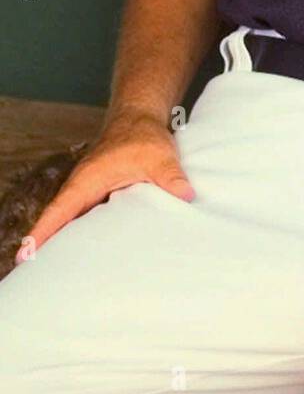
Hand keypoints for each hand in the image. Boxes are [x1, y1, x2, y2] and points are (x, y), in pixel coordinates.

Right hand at [14, 109, 194, 263]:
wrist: (139, 116)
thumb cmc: (143, 134)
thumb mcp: (160, 156)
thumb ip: (171, 177)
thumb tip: (186, 196)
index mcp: (88, 180)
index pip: (60, 210)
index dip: (43, 233)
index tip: (26, 254)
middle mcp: (83, 187)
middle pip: (59, 221)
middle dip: (46, 246)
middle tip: (37, 277)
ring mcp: (90, 191)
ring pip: (72, 221)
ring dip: (64, 242)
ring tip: (59, 276)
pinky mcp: (100, 194)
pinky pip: (87, 217)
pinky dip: (84, 234)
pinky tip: (89, 256)